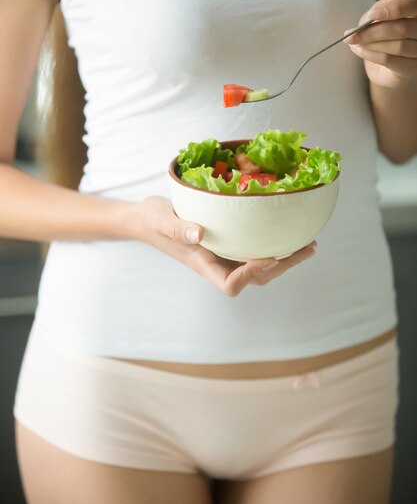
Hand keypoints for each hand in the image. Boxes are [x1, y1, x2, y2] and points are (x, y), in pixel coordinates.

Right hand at [126, 196, 315, 296]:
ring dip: (284, 259)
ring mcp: (223, 255)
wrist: (147, 219)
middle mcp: (217, 264)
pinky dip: (274, 244)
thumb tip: (199, 233)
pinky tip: (288, 232)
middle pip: (254, 278)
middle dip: (281, 267)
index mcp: (202, 264)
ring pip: (259, 267)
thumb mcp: (160, 219)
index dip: (250, 276)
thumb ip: (177, 228)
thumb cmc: (152, 220)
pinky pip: (254, 250)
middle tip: (306, 248)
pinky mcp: (228, 243)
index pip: (230, 284)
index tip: (267, 256)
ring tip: (308, 244)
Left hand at [343, 0, 416, 89]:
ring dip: (369, 44)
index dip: (394, 9)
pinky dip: (370, 54)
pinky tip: (357, 50)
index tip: (371, 15)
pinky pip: (390, 60)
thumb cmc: (385, 31)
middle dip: (372, 31)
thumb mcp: (385, 10)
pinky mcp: (412, 69)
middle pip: (402, 28)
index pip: (414, 5)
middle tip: (350, 34)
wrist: (383, 63)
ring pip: (396, 46)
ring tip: (353, 41)